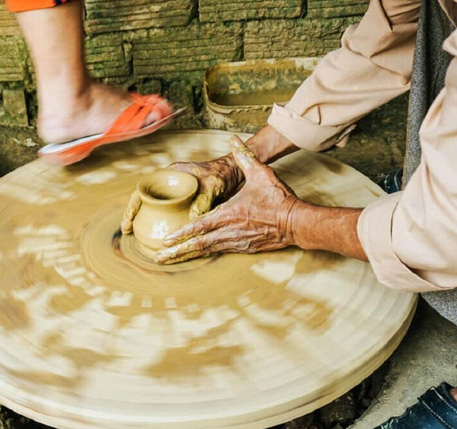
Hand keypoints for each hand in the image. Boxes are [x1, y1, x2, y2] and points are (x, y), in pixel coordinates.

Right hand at [120, 152, 243, 234]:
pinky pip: (167, 214)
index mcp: (170, 175)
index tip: (128, 220)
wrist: (232, 173)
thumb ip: (203, 200)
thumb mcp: (212, 185)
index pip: (144, 189)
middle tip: (126, 230)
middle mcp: (169, 184)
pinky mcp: (182, 203)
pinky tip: (160, 238)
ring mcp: (175, 194)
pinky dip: (161, 224)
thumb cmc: (221, 174)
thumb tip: (193, 219)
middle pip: (144, 199)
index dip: (132, 205)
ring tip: (137, 236)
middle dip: (133, 214)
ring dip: (145, 220)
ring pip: (154, 207)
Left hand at [155, 136, 300, 263]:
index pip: (200, 226)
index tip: (166, 240)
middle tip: (159, 257)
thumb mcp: (261, 174)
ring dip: (188, 256)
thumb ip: (245, 157)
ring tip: (171, 260)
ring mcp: (238, 242)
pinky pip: (220, 252)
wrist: (297, 222)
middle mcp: (230, 232)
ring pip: (208, 251)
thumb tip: (234, 140)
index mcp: (230, 214)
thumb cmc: (279, 199)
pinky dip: (205, 254)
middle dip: (177, 252)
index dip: (181, 234)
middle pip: (199, 245)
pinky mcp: (245, 248)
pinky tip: (196, 256)